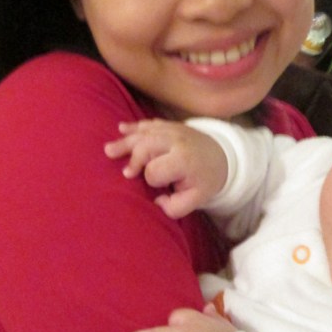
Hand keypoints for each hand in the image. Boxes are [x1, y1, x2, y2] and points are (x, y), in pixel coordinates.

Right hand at [104, 119, 227, 217]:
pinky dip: (134, 127)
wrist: (223, 156)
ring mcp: (173, 130)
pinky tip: (121, 129)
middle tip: (126, 173)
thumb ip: (176, 207)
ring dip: (126, 141)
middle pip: (146, 146)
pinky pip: (150, 123)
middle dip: (133, 158)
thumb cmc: (205, 179)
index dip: (151, 179)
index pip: (155, 170)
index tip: (155, 185)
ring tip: (109, 150)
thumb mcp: (197, 199)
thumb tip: (155, 201)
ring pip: (145, 132)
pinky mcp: (170, 125)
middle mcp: (176, 141)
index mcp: (184, 161)